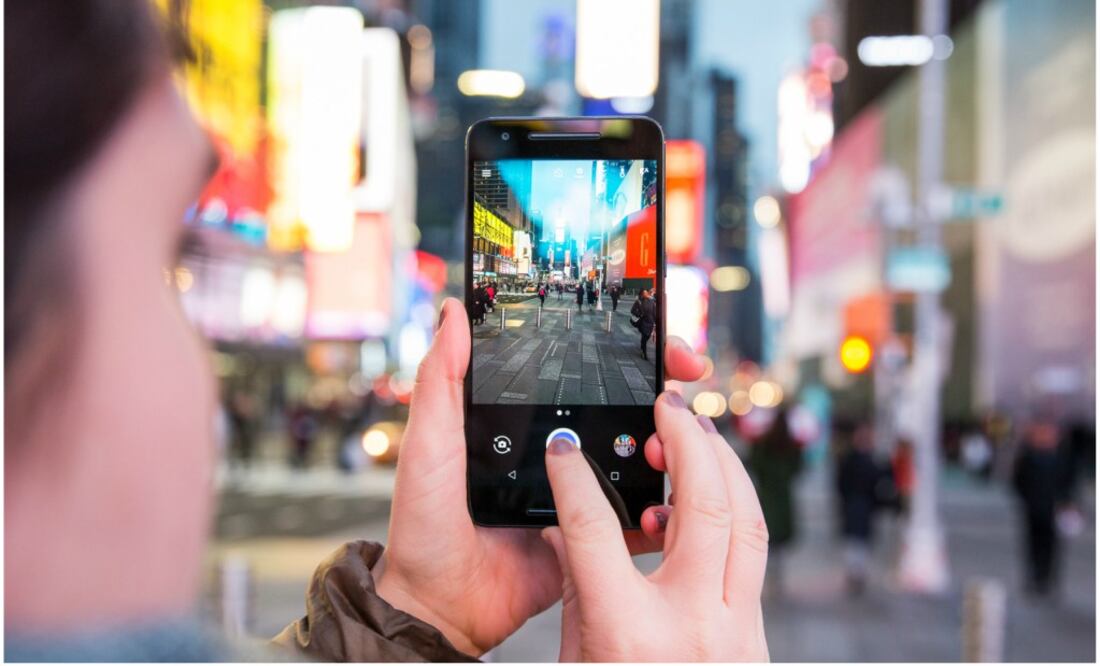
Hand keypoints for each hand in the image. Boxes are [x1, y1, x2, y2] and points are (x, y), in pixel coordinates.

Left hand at [375, 297, 707, 654]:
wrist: (436, 606)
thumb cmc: (422, 524)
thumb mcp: (429, 442)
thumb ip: (441, 379)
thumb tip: (454, 309)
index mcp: (523, 422)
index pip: (583, 374)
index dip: (624, 352)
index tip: (658, 342)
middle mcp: (558, 452)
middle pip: (625, 410)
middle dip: (664, 391)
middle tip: (687, 375)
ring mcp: (579, 495)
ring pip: (639, 460)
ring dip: (668, 444)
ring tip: (670, 440)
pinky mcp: (592, 538)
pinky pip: (637, 519)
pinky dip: (661, 508)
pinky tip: (670, 496)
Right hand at [542, 391, 769, 661]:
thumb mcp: (578, 657)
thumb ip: (575, 588)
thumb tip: (564, 531)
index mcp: (627, 634)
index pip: (596, 531)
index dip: (574, 479)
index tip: (563, 448)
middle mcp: (690, 625)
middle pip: (703, 507)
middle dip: (686, 441)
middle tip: (668, 406)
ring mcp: (735, 632)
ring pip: (747, 524)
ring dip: (725, 466)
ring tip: (700, 432)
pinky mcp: (756, 637)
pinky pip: (751, 556)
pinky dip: (733, 512)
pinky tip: (710, 493)